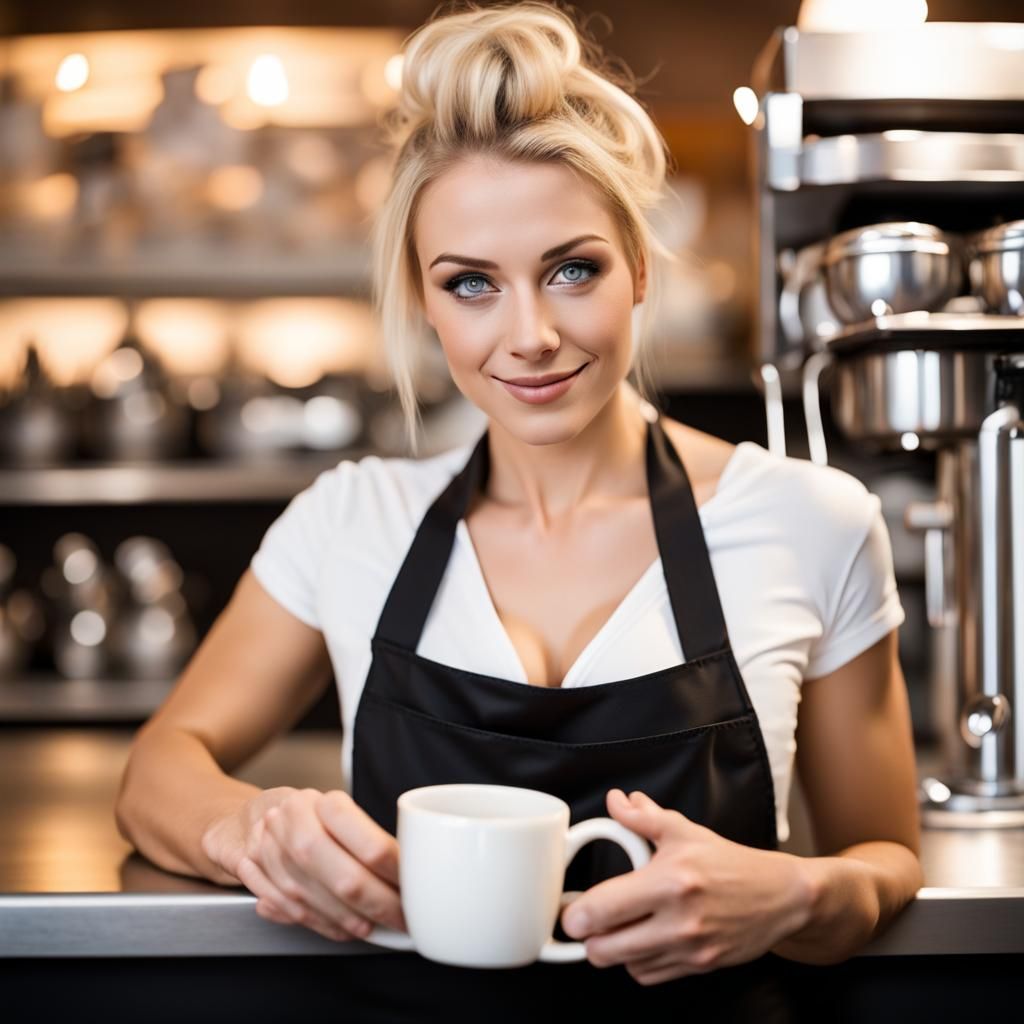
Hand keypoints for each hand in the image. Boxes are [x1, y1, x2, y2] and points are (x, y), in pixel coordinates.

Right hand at [201, 787, 406, 942]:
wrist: (253, 816)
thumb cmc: (308, 816)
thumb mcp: (340, 814)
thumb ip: (368, 840)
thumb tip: (409, 871)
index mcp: (325, 803)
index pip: (371, 845)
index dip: (396, 877)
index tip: (414, 890)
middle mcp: (294, 822)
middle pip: (345, 879)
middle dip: (379, 907)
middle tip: (402, 918)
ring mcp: (268, 848)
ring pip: (319, 900)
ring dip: (351, 921)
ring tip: (375, 927)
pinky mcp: (251, 871)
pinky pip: (291, 910)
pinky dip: (323, 924)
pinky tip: (344, 928)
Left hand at [559, 789, 812, 985]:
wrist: (779, 897)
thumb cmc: (729, 863)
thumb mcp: (685, 831)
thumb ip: (644, 817)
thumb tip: (616, 802)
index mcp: (671, 880)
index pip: (605, 908)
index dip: (576, 915)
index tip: (569, 910)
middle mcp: (679, 920)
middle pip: (606, 949)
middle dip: (588, 938)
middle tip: (586, 922)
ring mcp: (690, 949)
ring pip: (626, 965)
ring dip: (614, 950)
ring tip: (618, 927)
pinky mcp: (699, 968)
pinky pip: (650, 976)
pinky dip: (638, 963)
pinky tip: (643, 939)